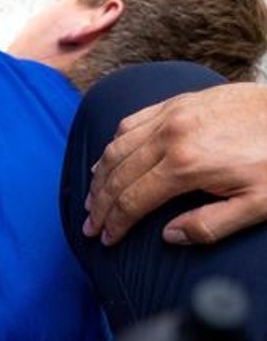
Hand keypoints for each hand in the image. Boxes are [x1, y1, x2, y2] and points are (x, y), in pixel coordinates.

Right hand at [85, 83, 266, 245]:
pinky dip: (114, 144)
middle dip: (99, 205)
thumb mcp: (258, 204)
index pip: (132, 200)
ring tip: (93, 198)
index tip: (105, 239)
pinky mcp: (179, 101)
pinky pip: (132, 122)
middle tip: (89, 226)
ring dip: (99, 176)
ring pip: (117, 148)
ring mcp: (172, 114)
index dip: (114, 224)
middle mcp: (170, 136)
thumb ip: (211, 226)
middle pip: (117, 176)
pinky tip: (109, 160)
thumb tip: (169, 235)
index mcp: (186, 165)